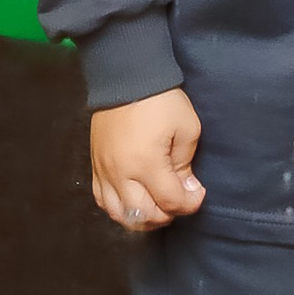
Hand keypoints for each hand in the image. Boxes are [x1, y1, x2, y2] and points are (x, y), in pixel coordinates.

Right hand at [89, 85, 204, 231]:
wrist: (125, 76)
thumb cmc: (161, 100)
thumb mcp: (186, 128)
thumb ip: (185, 164)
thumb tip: (186, 188)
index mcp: (146, 164)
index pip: (170, 202)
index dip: (190, 203)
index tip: (198, 193)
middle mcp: (121, 174)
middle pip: (145, 215)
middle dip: (168, 214)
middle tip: (180, 200)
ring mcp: (105, 171)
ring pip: (120, 215)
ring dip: (142, 217)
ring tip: (157, 206)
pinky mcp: (95, 166)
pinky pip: (102, 201)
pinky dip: (119, 209)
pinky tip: (133, 201)